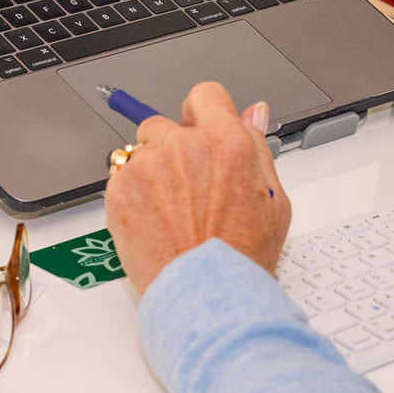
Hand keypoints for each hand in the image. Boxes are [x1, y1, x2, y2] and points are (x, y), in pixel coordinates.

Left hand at [103, 82, 289, 293]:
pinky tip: (153, 222)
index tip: (199, 130)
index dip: (203, 114)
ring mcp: (149, 165)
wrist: (205, 297)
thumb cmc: (242, 257)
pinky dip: (131, 195)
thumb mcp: (272, 199)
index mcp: (227, 141)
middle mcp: (186, 145)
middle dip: (173, 149)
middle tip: (187, 190)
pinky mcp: (120, 188)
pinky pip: (120, 177)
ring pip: (140, 151)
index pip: (205, 95)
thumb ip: (258, 148)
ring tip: (170, 213)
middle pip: (166, 124)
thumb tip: (252, 112)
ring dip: (150, 172)